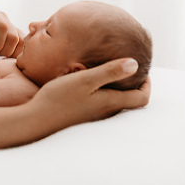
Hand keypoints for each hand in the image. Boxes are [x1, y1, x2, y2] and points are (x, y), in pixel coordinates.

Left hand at [0, 5, 23, 56]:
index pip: (1, 27)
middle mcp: (1, 15)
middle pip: (12, 36)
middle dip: (1, 52)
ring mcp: (10, 24)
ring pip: (20, 41)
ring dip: (8, 56)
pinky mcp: (15, 35)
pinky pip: (22, 46)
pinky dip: (15, 56)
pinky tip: (2, 61)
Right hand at [30, 59, 150, 124]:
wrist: (36, 121)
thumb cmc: (59, 98)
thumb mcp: (85, 80)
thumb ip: (110, 71)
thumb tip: (136, 64)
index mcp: (110, 103)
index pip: (142, 98)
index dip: (148, 84)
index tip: (143, 70)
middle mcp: (105, 112)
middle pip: (130, 101)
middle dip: (134, 85)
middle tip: (130, 68)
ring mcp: (93, 116)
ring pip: (115, 102)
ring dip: (118, 88)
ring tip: (111, 71)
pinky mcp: (82, 116)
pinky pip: (101, 104)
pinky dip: (104, 92)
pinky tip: (90, 82)